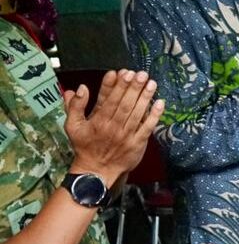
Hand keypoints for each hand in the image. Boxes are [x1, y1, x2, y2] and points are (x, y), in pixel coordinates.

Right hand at [64, 70, 164, 186]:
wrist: (97, 170)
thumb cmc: (85, 146)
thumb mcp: (72, 126)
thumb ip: (74, 106)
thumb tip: (80, 88)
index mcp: (98, 121)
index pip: (109, 100)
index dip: (117, 86)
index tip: (124, 72)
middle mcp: (113, 127)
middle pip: (125, 104)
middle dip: (133, 88)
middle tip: (141, 73)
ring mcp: (127, 135)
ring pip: (137, 113)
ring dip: (145, 98)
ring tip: (151, 83)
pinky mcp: (138, 143)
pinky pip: (147, 127)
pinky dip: (154, 115)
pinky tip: (160, 103)